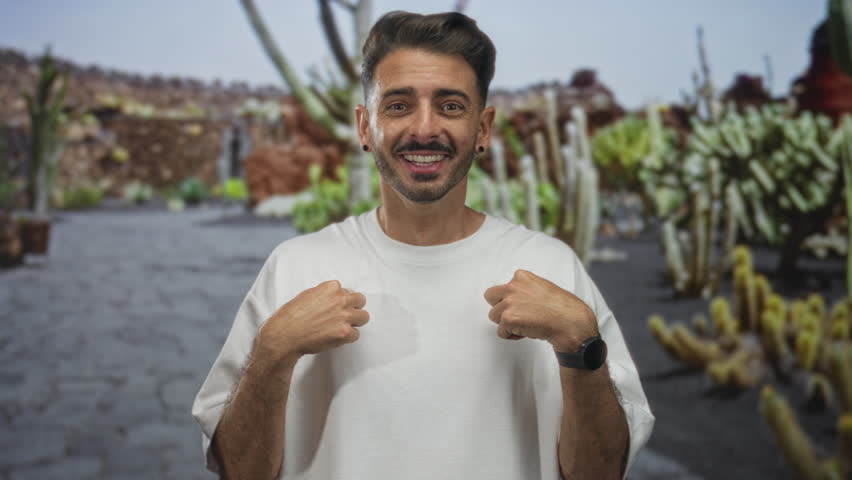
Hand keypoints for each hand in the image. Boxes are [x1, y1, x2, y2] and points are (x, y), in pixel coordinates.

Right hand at [255, 280, 368, 364]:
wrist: (284, 335)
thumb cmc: (291, 316)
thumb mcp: (307, 295)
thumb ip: (324, 294)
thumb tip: (334, 298)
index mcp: (331, 287)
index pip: (347, 291)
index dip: (341, 300)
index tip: (334, 308)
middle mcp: (340, 299)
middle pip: (360, 301)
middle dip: (353, 308)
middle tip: (344, 317)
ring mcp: (344, 316)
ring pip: (364, 317)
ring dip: (355, 322)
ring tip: (342, 327)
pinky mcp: (344, 333)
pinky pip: (356, 335)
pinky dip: (348, 338)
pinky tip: (335, 338)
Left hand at [483, 269, 597, 351]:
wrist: (570, 322)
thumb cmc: (561, 308)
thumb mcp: (542, 287)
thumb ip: (525, 289)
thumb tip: (513, 298)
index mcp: (521, 276)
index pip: (502, 287)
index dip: (512, 300)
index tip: (526, 307)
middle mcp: (512, 286)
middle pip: (490, 297)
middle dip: (500, 307)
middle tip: (518, 315)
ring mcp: (509, 302)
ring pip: (494, 316)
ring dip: (507, 323)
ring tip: (526, 324)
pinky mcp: (508, 318)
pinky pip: (501, 332)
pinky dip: (512, 336)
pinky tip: (528, 332)